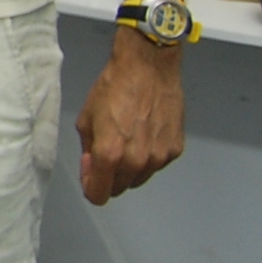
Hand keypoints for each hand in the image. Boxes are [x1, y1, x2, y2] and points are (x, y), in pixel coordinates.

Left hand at [75, 31, 185, 204]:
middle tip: (104, 152)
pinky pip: (156, 163)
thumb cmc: (114, 87)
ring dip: (128, 167)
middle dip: (108, 176)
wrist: (148, 67)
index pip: (99, 195)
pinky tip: (143, 133)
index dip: (90, 186)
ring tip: (125, 139)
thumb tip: (92, 166)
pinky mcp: (175, 149)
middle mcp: (137, 161)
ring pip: (138, 177)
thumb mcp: (86, 118)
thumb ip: (88, 149)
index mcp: (110, 154)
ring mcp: (159, 157)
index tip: (90, 173)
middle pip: (119, 188)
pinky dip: (148, 156)